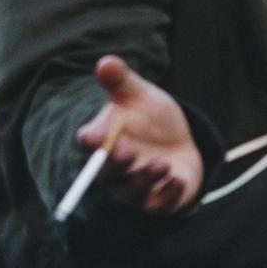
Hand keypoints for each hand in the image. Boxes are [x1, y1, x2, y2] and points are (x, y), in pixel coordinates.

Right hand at [75, 55, 203, 215]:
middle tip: (128, 150)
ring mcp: (133, 187)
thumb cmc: (150, 116)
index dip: (90, 141)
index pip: (88, 143)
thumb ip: (120, 81)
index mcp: (103, 139)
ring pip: (132, 190)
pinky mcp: (155, 201)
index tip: (93, 136)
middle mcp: (113, 168)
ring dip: (144, 179)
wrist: (177, 140)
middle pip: (107, 172)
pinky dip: (166, 195)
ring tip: (162, 163)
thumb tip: (106, 62)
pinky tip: (177, 179)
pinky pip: (156, 205)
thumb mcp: (138, 94)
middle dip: (116, 164)